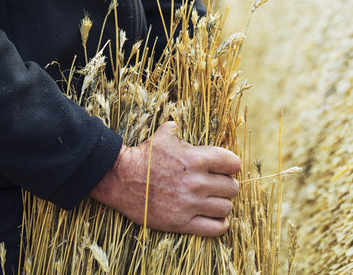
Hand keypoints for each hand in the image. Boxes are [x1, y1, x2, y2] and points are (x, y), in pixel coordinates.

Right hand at [90, 121, 240, 236]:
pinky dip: (220, 224)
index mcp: (196, 159)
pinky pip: (214, 228)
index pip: (232, 163)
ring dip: (223, 203)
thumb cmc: (143, 156)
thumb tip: (181, 125)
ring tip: (215, 200)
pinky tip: (216, 218)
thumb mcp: (163, 136)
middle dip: (228, 185)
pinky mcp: (181, 222)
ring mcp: (190, 204)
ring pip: (226, 207)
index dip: (232, 165)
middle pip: (232, 187)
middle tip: (219, 185)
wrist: (120, 179)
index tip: (227, 167)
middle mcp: (196, 182)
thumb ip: (178, 129)